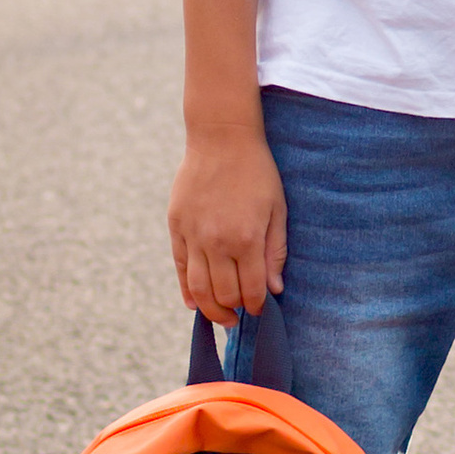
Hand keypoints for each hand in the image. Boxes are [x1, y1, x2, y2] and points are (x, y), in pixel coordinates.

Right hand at [168, 122, 287, 326]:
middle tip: (241, 314)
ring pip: (198, 288)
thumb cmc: (256, 172)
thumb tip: (274, 289)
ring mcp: (194, 235)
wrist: (221, 138)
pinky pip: (180, 268)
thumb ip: (275, 251)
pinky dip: (187, 290)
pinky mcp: (177, 227)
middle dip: (235, 309)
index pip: (251, 289)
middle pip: (223, 293)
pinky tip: (194, 303)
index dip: (257, 305)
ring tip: (221, 315)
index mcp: (247, 238)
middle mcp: (217, 242)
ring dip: (210, 309)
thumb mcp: (277, 209)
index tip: (260, 308)